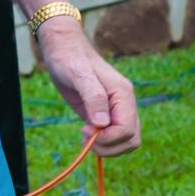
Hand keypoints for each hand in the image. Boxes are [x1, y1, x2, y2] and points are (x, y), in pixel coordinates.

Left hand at [37, 20, 140, 154]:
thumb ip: (93, 97)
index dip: (108, 138)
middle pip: (131, 139)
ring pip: (126, 140)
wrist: (63, 48)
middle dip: (109, 146)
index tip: (85, 131)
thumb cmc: (69, 58)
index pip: (127, 129)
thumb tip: (103, 124)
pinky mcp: (105, 114)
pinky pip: (114, 136)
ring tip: (85, 136)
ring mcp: (116, 109)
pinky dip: (103, 142)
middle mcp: (124, 103)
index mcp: (123, 94)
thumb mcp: (78, 74)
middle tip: (85, 137)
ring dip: (107, 147)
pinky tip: (86, 133)